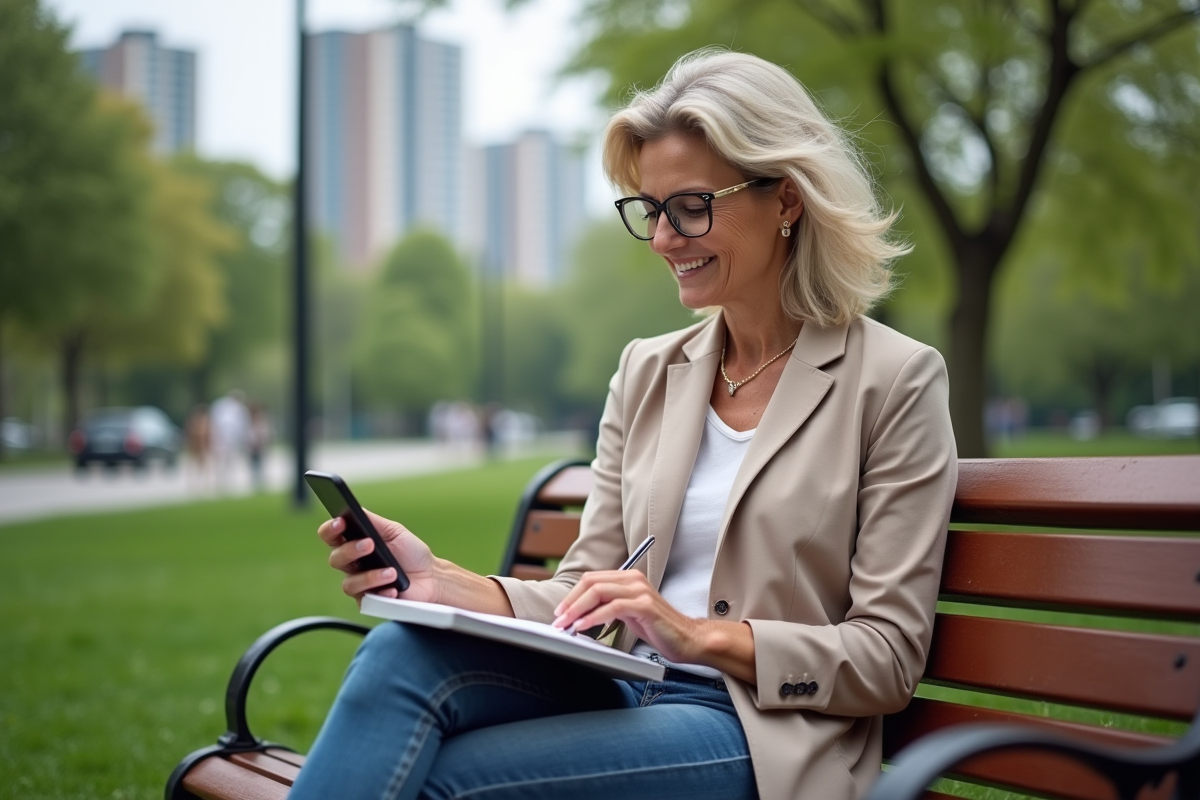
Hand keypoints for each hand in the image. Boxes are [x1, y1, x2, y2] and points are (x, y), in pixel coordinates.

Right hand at [318, 511, 438, 605]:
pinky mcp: (370, 602)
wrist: (431, 576)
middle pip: (335, 559)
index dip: (330, 529)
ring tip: (392, 572)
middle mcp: (353, 565)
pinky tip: (393, 589)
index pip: (331, 536)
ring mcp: (360, 584)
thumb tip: (354, 508)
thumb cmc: (411, 552)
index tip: (340, 523)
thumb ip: (373, 521)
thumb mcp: (394, 531)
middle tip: (370, 545)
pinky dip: (382, 593)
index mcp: (355, 543)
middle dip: (351, 550)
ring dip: (371, 576)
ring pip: (349, 584)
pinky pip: (366, 600)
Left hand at [551, 570, 700, 664]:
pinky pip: (612, 608)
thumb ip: (609, 606)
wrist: (688, 639)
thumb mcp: (629, 613)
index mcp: (629, 577)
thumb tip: (579, 612)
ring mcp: (640, 591)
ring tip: (566, 625)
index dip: (572, 595)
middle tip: (558, 620)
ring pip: (598, 592)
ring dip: (577, 609)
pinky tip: (583, 627)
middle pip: (591, 582)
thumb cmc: (658, 629)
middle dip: (570, 602)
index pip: (592, 579)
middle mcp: (634, 579)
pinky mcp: (645, 606)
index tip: (560, 612)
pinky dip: (593, 617)